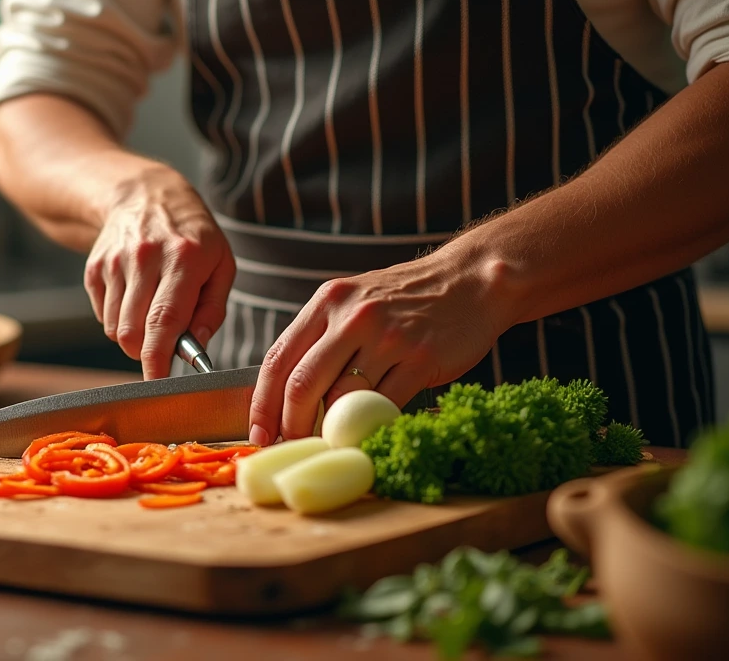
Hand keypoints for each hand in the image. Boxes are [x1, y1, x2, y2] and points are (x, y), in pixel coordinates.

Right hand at [85, 167, 235, 379]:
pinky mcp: (95, 267)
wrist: (144, 194)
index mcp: (184, 258)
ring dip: (133, 335)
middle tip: (161, 348)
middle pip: (132, 331)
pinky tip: (134, 296)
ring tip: (151, 311)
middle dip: (145, 353)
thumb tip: (194, 347)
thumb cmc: (192, 236)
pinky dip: (118, 319)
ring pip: (115, 328)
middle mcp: (145, 258)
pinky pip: (102, 315)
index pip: (165, 320)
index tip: (159, 383)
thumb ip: (212, 309)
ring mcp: (115, 261)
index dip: (158, 358)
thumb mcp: (221, 264)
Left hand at [248, 248, 515, 444]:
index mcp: (327, 302)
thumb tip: (285, 393)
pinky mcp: (421, 358)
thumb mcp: (353, 301)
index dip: (262, 404)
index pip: (278, 359)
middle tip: (288, 447)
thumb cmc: (405, 298)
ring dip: (330, 430)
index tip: (258, 433)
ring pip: (341, 399)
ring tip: (327, 443)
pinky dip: (369, 427)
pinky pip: (384, 405)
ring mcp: (387, 337)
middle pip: (302, 384)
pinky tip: (363, 436)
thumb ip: (321, 339)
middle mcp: (352, 316)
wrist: (470, 280)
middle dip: (289, 425)